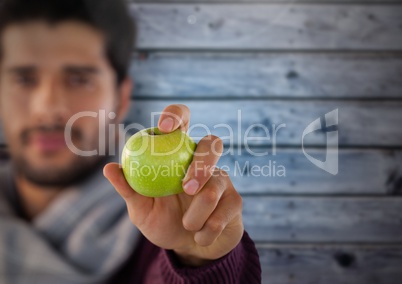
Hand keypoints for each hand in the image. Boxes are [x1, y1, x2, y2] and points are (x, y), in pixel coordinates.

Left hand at [104, 104, 243, 265]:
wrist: (189, 248)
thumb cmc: (163, 221)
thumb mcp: (141, 209)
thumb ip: (129, 189)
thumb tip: (109, 168)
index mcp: (179, 155)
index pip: (182, 121)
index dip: (176, 115)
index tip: (164, 128)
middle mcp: (203, 161)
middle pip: (213, 143)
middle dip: (201, 164)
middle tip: (186, 187)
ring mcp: (222, 179)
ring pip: (214, 187)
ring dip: (196, 214)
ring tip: (187, 225)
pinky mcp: (235, 200)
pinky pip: (222, 214)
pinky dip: (206, 231)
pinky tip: (200, 236)